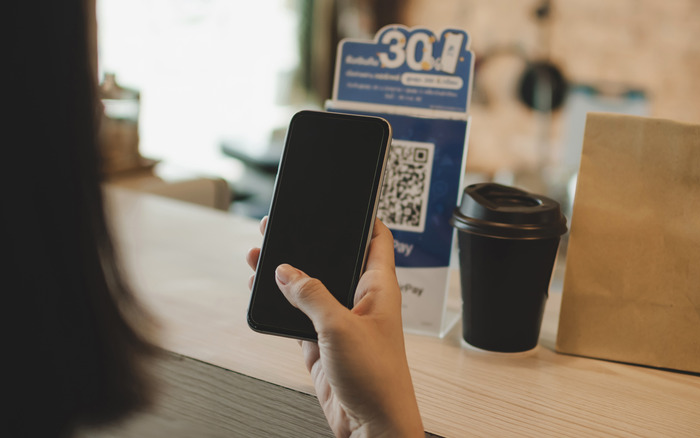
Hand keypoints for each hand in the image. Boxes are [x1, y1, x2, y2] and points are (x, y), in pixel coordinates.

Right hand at [247, 218, 423, 437]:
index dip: (363, 218)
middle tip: (282, 226)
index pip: (376, 239)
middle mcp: (361, 300)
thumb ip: (311, 295)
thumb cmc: (378, 379)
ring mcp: (341, 322)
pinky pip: (298, 317)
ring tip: (261, 256)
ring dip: (287, 275)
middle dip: (309, 243)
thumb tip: (286, 271)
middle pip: (334, 260)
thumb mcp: (341, 327)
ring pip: (311, 288)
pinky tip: (263, 294)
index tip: (345, 200)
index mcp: (379, 287)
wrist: (370, 426)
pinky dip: (280, 306)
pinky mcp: (323, 343)